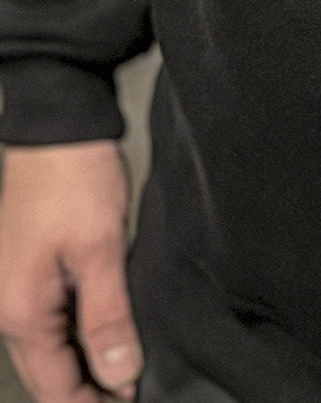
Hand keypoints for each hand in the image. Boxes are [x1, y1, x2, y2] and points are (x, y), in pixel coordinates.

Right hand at [0, 142, 142, 401]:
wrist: (59, 124)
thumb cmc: (72, 177)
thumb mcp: (101, 249)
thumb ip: (107, 318)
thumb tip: (118, 375)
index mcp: (21, 311)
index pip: (54, 386)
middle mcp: (10, 305)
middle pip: (48, 371)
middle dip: (86, 389)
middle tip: (129, 393)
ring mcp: (17, 285)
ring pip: (51, 344)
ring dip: (83, 360)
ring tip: (125, 369)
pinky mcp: (30, 266)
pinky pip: (53, 315)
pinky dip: (79, 330)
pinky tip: (108, 328)